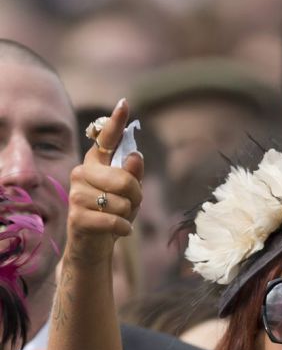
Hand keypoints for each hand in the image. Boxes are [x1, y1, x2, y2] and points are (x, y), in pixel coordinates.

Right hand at [65, 98, 143, 266]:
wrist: (94, 246)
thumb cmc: (113, 214)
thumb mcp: (129, 194)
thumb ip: (133, 175)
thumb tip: (135, 157)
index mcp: (95, 162)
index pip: (107, 138)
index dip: (116, 122)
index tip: (125, 103)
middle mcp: (82, 172)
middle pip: (124, 179)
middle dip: (136, 196)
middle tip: (130, 204)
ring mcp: (77, 194)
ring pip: (121, 202)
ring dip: (128, 214)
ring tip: (119, 218)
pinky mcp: (78, 216)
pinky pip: (115, 220)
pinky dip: (123, 228)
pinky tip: (119, 230)